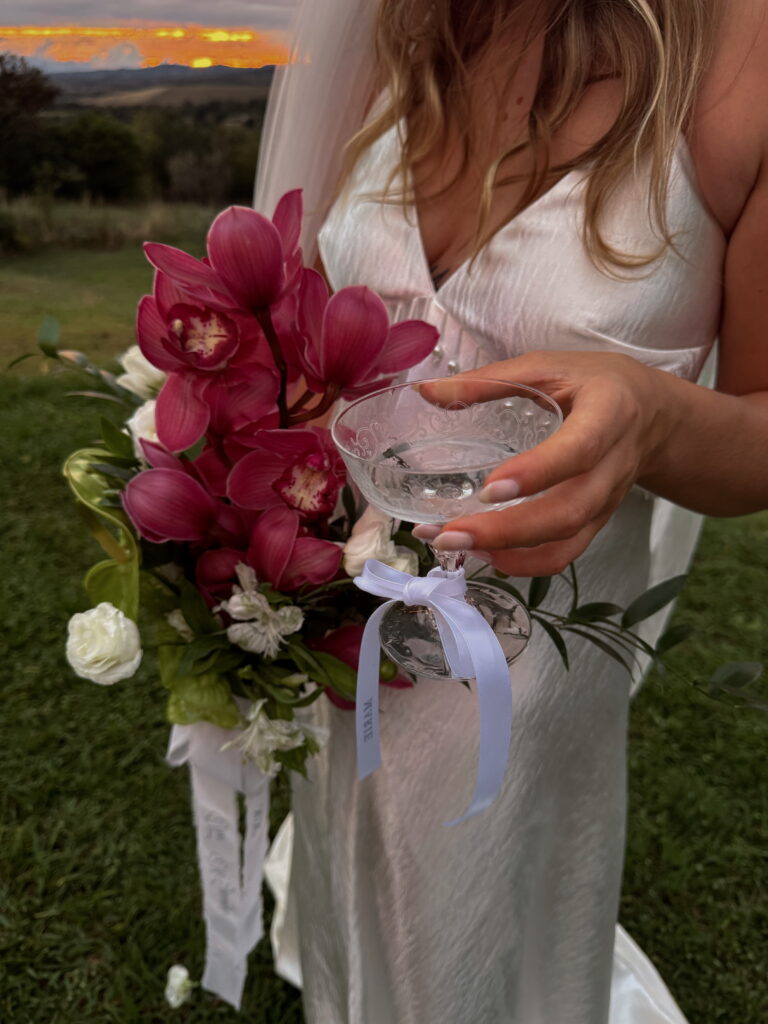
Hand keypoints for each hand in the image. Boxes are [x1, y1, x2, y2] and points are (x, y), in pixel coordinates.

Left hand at [414, 350, 678, 576]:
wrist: (652, 415)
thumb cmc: (595, 383)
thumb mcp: (548, 366)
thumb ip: (488, 380)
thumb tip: (426, 392)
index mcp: (608, 414)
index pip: (578, 451)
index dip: (537, 473)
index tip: (489, 488)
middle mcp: (612, 465)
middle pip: (568, 512)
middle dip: (506, 531)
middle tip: (449, 534)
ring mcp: (607, 501)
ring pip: (566, 541)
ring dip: (508, 552)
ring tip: (454, 545)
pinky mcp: (596, 522)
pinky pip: (565, 555)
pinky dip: (524, 563)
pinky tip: (484, 554)